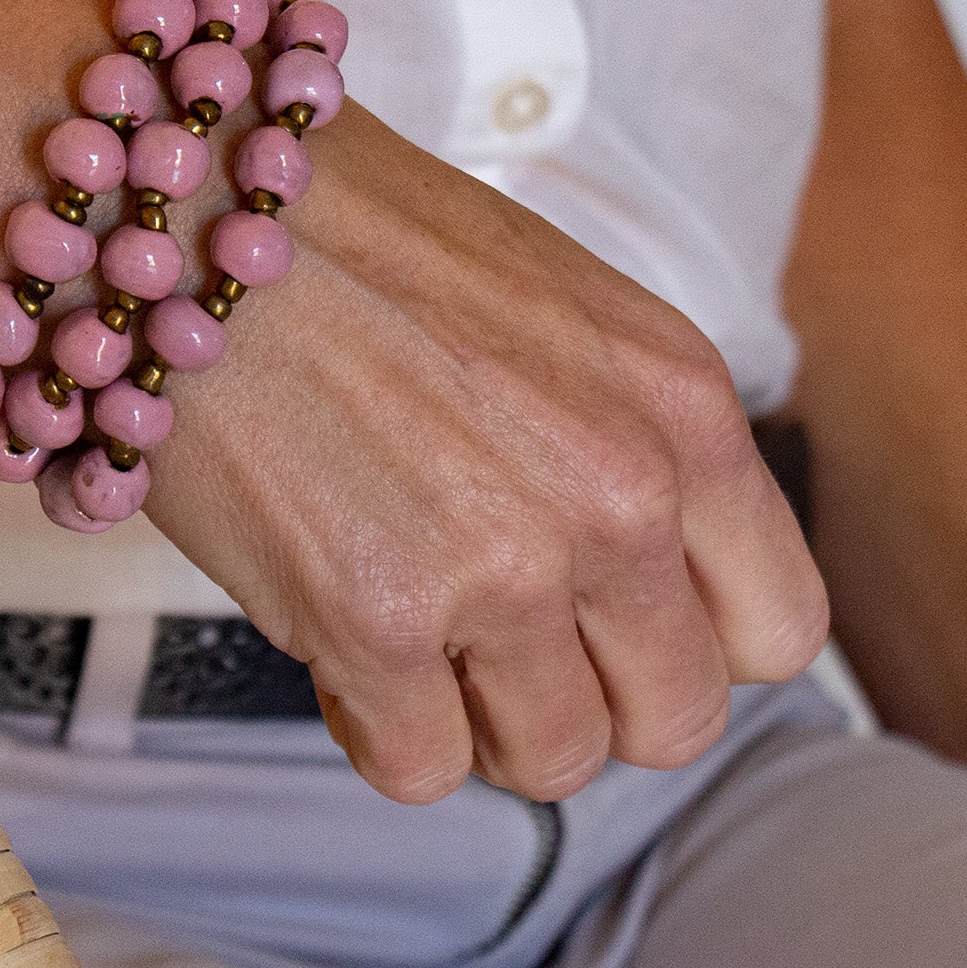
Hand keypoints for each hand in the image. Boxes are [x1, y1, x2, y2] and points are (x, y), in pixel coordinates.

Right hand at [147, 101, 830, 804]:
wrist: (189, 200)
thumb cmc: (344, 233)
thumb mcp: (551, 305)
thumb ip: (620, 438)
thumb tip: (619, 574)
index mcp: (680, 406)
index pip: (777, 628)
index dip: (684, 644)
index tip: (610, 625)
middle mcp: (620, 495)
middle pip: (671, 721)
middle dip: (578, 697)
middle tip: (491, 641)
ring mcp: (503, 566)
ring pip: (550, 761)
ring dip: (473, 717)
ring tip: (402, 627)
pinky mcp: (374, 619)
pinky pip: (418, 767)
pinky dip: (371, 722)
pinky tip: (331, 633)